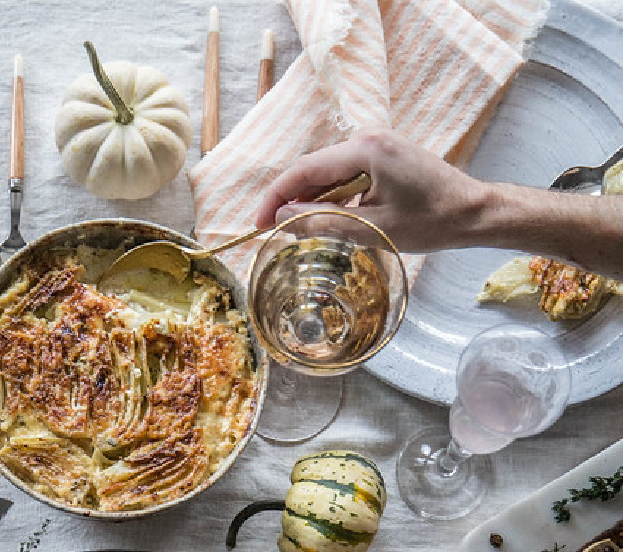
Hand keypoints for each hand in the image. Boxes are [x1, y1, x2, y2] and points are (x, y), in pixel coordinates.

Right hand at [256, 131, 493, 252]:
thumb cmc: (431, 221)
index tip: (259, 224)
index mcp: (364, 149)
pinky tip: (327, 220)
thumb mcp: (372, 229)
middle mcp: (367, 138)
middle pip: (313, 169)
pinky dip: (333, 197)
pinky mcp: (385, 155)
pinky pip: (347, 175)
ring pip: (329, 174)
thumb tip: (284, 218)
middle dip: (290, 200)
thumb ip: (323, 221)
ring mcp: (377, 144)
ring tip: (297, 232)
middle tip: (274, 233)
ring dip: (312, 201)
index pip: (304, 170)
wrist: (472, 212)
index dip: (276, 197)